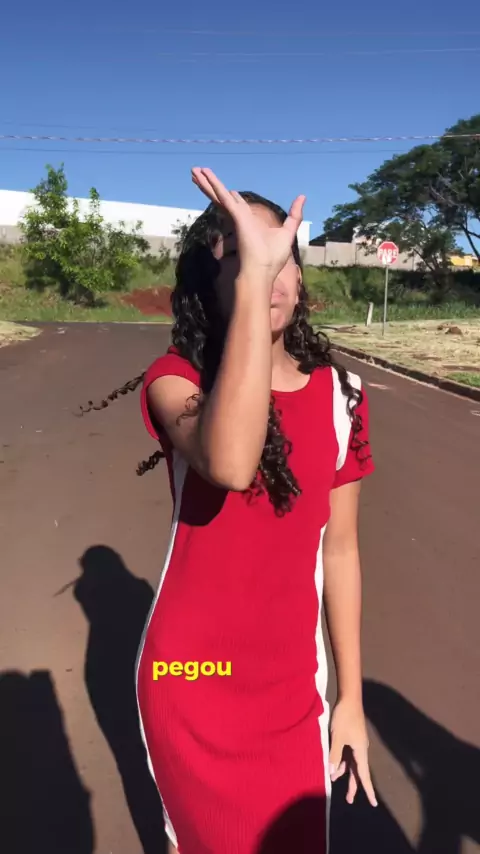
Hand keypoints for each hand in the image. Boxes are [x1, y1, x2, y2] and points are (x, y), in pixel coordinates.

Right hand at [191, 167, 304, 281]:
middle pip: (222, 198)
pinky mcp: (236, 216)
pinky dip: (213, 185)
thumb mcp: (288, 232)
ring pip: (217, 194)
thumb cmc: (272, 259)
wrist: (261, 272)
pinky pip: (222, 196)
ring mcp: (235, 216)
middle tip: (199, 174)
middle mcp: (238, 218)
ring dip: (206, 182)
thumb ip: (294, 215)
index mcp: (248, 222)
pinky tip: (203, 175)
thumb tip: (302, 198)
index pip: (237, 205)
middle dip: (211, 186)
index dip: (232, 197)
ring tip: (194, 170)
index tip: (230, 190)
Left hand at [329, 698, 376, 806]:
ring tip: (334, 780)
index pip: (364, 775)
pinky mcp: (352, 737)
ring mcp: (357, 743)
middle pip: (358, 771)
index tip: (374, 803)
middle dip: (354, 785)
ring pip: (352, 763)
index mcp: (360, 751)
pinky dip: (342, 761)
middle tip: (349, 800)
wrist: (349, 699)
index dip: (367, 789)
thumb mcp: (337, 737)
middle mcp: (361, 750)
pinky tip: (334, 765)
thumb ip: (334, 755)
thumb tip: (332, 773)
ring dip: (344, 772)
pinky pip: (348, 754)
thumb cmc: (344, 718)